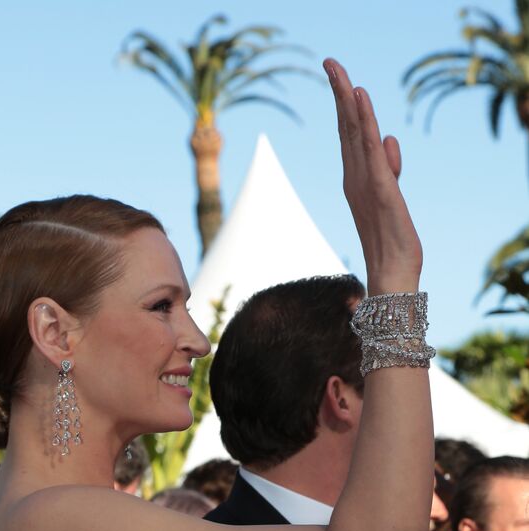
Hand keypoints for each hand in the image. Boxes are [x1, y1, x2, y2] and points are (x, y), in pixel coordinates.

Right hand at [324, 58, 422, 294]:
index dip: (343, 106)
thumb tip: (389, 139)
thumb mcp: (394, 196)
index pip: (350, 136)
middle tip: (329, 62)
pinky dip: (364, 121)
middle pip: (346, 128)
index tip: (338, 78)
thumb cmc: (392, 242)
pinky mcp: (381, 188)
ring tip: (338, 71)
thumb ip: (390, 167)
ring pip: (354, 133)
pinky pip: (370, 148)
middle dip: (339, 93)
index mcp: (357, 180)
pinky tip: (359, 99)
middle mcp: (355, 178)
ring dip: (346, 100)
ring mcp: (365, 182)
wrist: (393, 273)